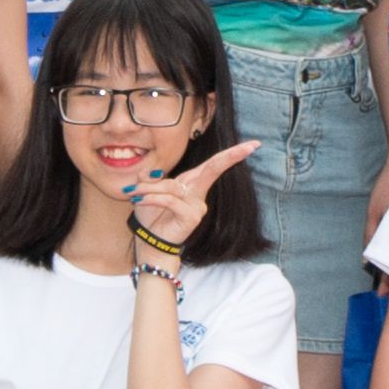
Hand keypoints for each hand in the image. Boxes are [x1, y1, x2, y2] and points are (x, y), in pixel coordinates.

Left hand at [127, 136, 255, 253]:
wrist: (150, 243)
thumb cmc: (151, 217)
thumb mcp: (146, 192)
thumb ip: (149, 178)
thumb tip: (151, 171)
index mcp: (192, 183)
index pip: (212, 165)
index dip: (231, 154)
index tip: (253, 145)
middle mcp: (198, 193)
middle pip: (213, 168)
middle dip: (231, 156)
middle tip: (251, 146)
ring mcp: (198, 206)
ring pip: (174, 186)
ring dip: (150, 189)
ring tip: (135, 194)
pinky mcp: (192, 217)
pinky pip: (170, 200)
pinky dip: (152, 198)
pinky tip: (140, 200)